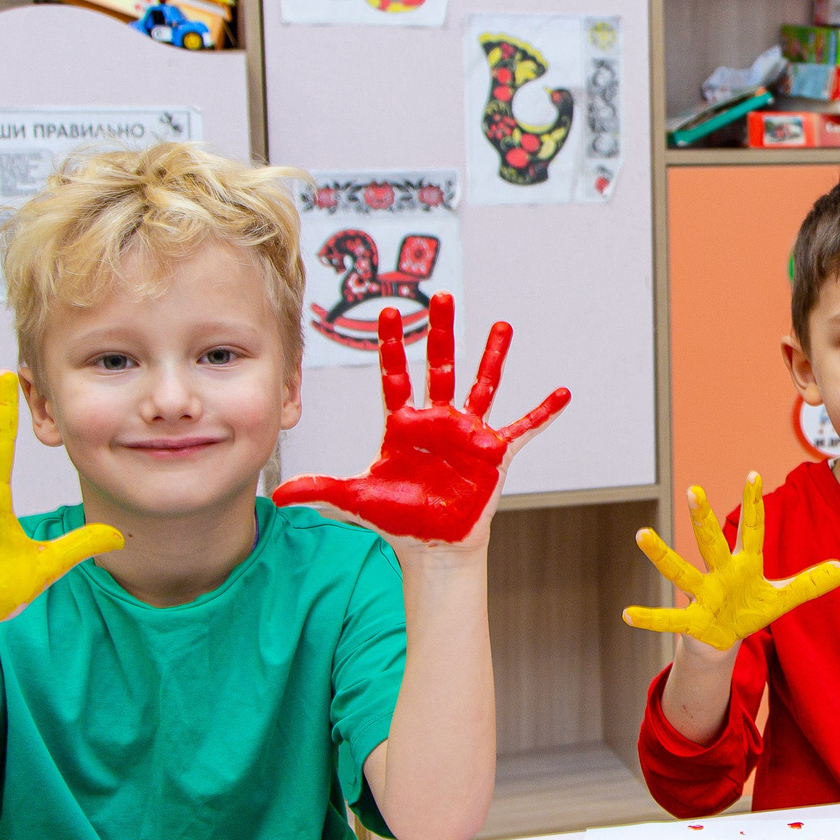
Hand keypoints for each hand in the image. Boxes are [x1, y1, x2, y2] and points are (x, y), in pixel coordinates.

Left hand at [275, 295, 569, 545]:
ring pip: (482, 385)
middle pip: (439, 365)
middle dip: (439, 331)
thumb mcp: (356, 501)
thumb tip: (277, 495)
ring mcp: (468, 433)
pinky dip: (543, 412)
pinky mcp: (494, 453)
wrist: (434, 544)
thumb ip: (320, 491)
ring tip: (502, 325)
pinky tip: (562, 393)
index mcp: (404, 424)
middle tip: (440, 295)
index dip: (390, 345)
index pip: (395, 375)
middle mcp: (438, 420)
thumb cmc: (398, 519)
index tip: (386, 312)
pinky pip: (523, 428)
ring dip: (492, 356)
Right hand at [626, 473, 839, 651]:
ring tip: (641, 534)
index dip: (753, 505)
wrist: (722, 637)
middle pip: (710, 540)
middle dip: (703, 517)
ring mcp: (701, 593)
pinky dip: (649, 617)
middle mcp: (719, 572)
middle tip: (694, 489)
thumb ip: (809, 583)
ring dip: (661, 554)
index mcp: (744, 564)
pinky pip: (668, 619)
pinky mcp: (690, 620)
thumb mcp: (781, 598)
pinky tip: (627, 614)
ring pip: (680, 570)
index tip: (753, 475)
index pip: (751, 530)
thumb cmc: (748, 609)